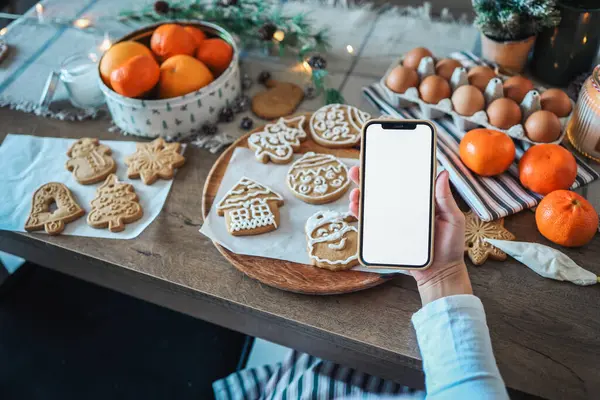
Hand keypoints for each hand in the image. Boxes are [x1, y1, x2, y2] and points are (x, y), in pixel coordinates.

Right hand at [348, 167, 471, 304]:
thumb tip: (442, 173)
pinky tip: (355, 208)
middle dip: (366, 178)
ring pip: (372, 205)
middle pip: (381, 190)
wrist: (441, 273)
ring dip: (359, 195)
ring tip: (354, 192)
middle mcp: (403, 209)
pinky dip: (359, 215)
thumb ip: (445, 199)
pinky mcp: (386, 235)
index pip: (402, 181)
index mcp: (418, 201)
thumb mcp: (453, 219)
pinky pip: (370, 224)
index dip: (389, 169)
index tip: (378, 158)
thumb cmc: (450, 246)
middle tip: (356, 170)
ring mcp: (393, 222)